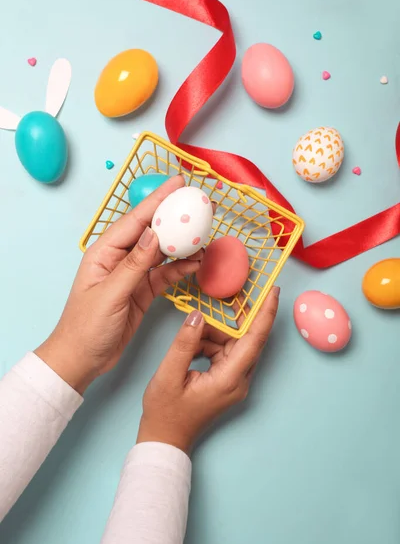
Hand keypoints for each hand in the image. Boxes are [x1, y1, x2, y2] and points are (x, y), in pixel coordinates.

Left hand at [35, 175, 202, 394]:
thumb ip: (134, 264)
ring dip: (182, 245)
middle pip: (151, 231)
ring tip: (204, 234)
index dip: (158, 200)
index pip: (135, 220)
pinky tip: (197, 262)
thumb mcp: (111, 294)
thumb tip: (154, 233)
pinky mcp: (143, 291)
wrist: (82, 360)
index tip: (178, 184)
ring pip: (162, 253)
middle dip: (174, 218)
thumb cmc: (86, 327)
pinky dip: (181, 269)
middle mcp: (119, 259)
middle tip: (198, 204)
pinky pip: (166, 275)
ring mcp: (133, 275)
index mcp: (104, 252)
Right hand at [137, 287, 279, 453]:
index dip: (265, 313)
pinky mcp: (227, 381)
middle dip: (232, 319)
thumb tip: (198, 315)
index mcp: (230, 379)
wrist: (165, 440)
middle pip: (245, 339)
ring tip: (190, 334)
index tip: (273, 291)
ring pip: (232, 344)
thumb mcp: (168, 375)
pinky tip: (191, 346)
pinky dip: (209, 344)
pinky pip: (224, 352)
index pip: (255, 340)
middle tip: (223, 298)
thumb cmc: (165, 412)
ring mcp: (234, 382)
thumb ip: (184, 343)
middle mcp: (239, 380)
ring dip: (213, 334)